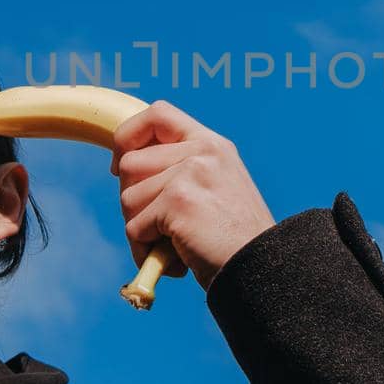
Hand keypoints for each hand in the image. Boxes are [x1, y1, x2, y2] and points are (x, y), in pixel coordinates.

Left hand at [109, 100, 276, 291]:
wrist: (263, 269)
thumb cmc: (234, 240)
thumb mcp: (217, 188)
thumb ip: (182, 169)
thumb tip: (123, 169)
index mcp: (212, 144)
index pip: (157, 114)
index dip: (128, 136)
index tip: (120, 167)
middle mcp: (202, 151)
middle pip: (130, 164)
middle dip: (133, 202)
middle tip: (157, 228)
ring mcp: (191, 173)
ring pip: (128, 198)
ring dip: (140, 231)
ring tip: (170, 248)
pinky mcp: (178, 201)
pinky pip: (135, 227)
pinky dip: (144, 251)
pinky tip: (174, 261)